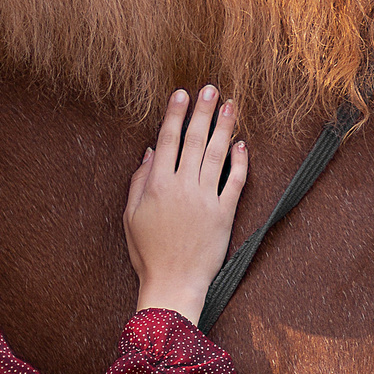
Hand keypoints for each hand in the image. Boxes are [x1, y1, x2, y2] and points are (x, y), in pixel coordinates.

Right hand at [123, 86, 247, 325]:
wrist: (173, 284)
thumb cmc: (148, 253)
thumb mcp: (131, 217)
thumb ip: (139, 182)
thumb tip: (149, 152)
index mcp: (157, 186)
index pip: (167, 140)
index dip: (175, 115)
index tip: (181, 94)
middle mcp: (182, 187)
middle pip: (195, 140)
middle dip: (203, 112)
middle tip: (211, 89)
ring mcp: (205, 199)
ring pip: (217, 154)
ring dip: (224, 127)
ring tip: (230, 105)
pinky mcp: (224, 213)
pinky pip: (235, 181)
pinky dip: (239, 161)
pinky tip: (241, 143)